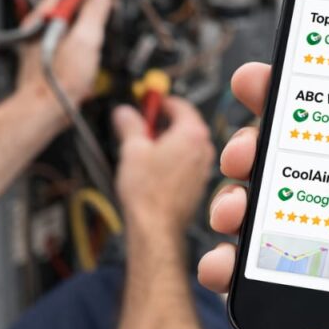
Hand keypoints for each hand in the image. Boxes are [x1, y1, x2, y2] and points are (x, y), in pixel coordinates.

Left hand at [16, 0, 111, 112]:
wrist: (43, 110)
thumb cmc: (58, 82)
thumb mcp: (85, 42)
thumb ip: (95, 13)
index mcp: (49, 13)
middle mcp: (43, 20)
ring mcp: (44, 35)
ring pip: (71, 12)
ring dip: (90, 13)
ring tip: (104, 22)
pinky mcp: (49, 49)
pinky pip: (70, 31)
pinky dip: (84, 31)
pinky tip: (92, 45)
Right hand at [113, 97, 214, 247]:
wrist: (155, 227)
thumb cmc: (148, 193)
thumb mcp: (132, 149)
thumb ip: (130, 124)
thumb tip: (124, 112)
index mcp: (192, 134)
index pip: (180, 104)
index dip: (160, 101)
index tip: (149, 101)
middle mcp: (203, 150)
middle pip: (185, 124)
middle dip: (163, 123)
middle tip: (142, 124)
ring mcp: (203, 169)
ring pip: (186, 145)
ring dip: (167, 142)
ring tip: (143, 148)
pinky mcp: (197, 185)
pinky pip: (186, 163)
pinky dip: (172, 159)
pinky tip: (152, 169)